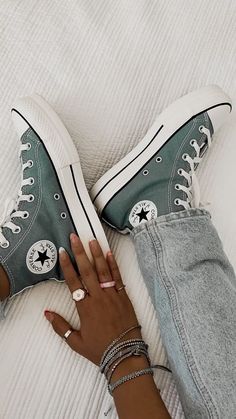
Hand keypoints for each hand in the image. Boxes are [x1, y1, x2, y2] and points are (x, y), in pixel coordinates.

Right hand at [44, 233, 141, 365]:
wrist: (125, 355)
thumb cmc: (100, 350)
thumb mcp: (75, 341)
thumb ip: (60, 326)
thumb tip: (47, 313)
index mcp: (84, 308)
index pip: (73, 281)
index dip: (67, 265)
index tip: (62, 252)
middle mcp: (97, 298)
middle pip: (87, 270)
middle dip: (79, 252)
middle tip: (75, 237)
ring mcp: (112, 296)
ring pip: (102, 270)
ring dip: (96, 254)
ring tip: (91, 240)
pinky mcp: (124, 297)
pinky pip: (118, 278)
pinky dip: (113, 265)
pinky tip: (109, 253)